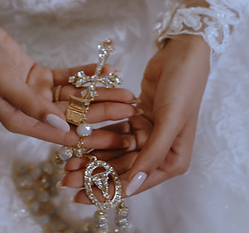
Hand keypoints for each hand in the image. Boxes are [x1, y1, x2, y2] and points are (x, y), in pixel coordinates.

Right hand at [0, 9, 135, 147]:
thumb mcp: (3, 81)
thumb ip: (31, 104)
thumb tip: (61, 126)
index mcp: (20, 121)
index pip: (63, 134)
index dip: (92, 138)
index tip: (118, 139)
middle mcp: (31, 111)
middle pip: (74, 116)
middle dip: (104, 113)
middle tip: (132, 111)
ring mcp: (36, 93)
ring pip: (75, 97)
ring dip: (100, 93)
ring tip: (127, 91)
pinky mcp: (38, 75)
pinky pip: (68, 78)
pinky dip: (87, 75)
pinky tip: (108, 71)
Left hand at [61, 35, 210, 201]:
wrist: (183, 52)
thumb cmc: (182, 87)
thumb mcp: (169, 121)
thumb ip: (151, 155)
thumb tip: (131, 188)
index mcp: (173, 160)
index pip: (135, 182)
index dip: (106, 190)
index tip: (80, 196)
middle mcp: (161, 152)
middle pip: (122, 169)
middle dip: (94, 174)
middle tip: (65, 178)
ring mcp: (149, 134)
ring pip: (115, 151)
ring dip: (93, 156)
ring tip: (66, 162)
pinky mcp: (138, 118)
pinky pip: (114, 131)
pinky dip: (98, 135)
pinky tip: (78, 139)